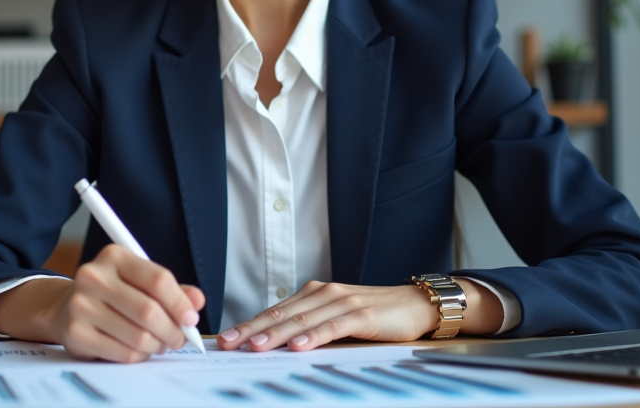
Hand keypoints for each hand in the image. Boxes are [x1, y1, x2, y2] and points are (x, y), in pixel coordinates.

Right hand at [0, 244, 204, 362]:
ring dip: (157, 345)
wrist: (67, 308)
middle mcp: (93, 276)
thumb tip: (197, 301)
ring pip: (138, 336)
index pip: (158, 280)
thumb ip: (171, 290)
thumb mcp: (140, 281)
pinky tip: (139, 349)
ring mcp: (81, 305)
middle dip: (172, 330)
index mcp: (114, 256)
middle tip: (179, 338)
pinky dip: (139, 355)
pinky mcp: (76, 333)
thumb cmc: (112, 293)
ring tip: (159, 343)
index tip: (191, 319)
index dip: (180, 303)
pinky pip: (123, 353)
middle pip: (149, 311)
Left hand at [215, 277, 502, 351]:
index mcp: (313, 294)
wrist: (415, 305)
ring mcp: (342, 302)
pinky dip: (313, 336)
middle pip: (281, 314)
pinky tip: (298, 346)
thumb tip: (276, 345)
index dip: (248, 324)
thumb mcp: (336, 319)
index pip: (274, 311)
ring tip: (254, 346)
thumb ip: (310, 327)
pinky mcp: (361, 314)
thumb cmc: (374, 316)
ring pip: (302, 320)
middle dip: (251, 329)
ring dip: (276, 334)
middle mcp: (323, 293)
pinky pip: (332, 326)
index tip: (224, 339)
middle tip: (227, 343)